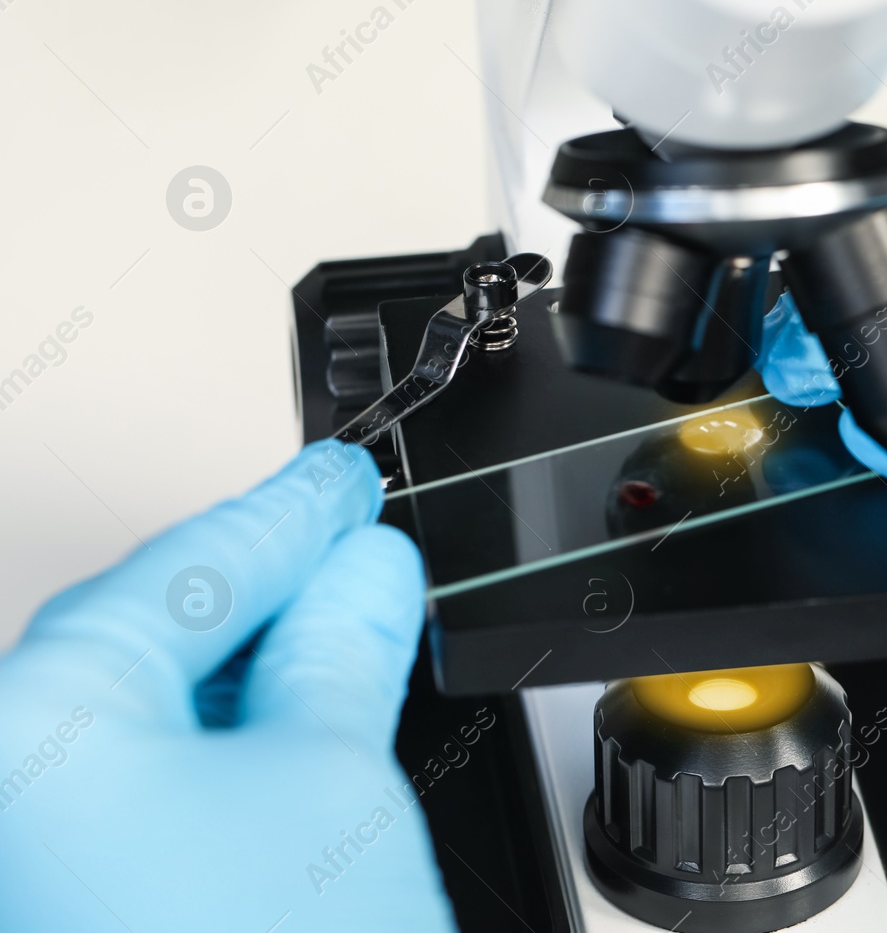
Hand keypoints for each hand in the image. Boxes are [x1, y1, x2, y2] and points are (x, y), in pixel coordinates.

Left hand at [0, 443, 456, 930]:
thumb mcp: (336, 777)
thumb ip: (343, 647)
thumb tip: (365, 569)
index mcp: (35, 730)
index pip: (186, 572)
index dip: (291, 513)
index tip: (346, 480)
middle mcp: (8, 797)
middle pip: (150, 637)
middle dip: (266, 580)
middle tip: (351, 531)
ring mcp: (38, 860)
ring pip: (148, 719)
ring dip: (251, 666)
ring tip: (342, 621)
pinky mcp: (78, 905)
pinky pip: (144, 792)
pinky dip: (223, 745)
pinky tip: (294, 728)